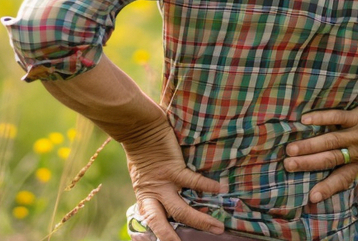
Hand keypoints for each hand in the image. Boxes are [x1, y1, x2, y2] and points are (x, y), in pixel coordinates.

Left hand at [122, 122, 225, 240]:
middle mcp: (153, 193)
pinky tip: (220, 188)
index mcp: (146, 196)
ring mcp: (163, 182)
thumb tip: (170, 193)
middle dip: (173, 237)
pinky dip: (207, 185)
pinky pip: (192, 181)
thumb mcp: (144, 174)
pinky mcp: (172, 168)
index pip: (152, 220)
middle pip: (162, 222)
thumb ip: (155, 186)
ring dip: (201, 220)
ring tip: (218, 227)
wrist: (138, 128)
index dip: (160, 233)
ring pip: (181, 209)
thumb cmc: (142, 149)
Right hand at [282, 95, 357, 203]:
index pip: (342, 178)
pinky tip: (306, 119)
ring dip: (310, 145)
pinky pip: (338, 117)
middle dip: (309, 164)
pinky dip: (322, 118)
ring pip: (331, 141)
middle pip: (331, 159)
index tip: (311, 197)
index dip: (328, 188)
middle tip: (289, 166)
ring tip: (291, 149)